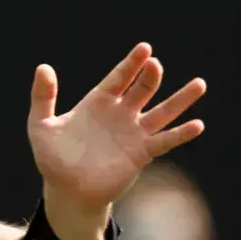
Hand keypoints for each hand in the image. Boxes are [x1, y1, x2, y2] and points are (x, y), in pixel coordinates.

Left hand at [29, 43, 205, 239]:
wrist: (67, 191)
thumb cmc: (53, 159)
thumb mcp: (40, 126)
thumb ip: (42, 97)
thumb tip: (43, 67)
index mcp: (98, 102)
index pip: (119, 77)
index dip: (131, 63)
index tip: (144, 48)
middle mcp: (120, 113)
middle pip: (142, 89)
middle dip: (150, 76)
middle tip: (155, 64)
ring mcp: (134, 133)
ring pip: (162, 112)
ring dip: (180, 99)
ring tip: (200, 84)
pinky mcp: (142, 153)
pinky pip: (165, 141)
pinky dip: (181, 133)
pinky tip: (197, 125)